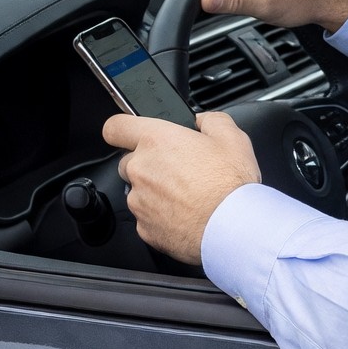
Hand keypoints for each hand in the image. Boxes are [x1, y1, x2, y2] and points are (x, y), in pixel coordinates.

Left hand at [103, 111, 259, 264]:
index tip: (129, 135)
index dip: (121, 130)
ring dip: (155, 192)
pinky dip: (161, 216)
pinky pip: (147, 217)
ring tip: (187, 197)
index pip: (115, 127)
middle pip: (129, 161)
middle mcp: (140, 169)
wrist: (232, 228)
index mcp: (155, 141)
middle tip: (179, 171)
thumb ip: (211, 120)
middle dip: (149, 164)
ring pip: (138, 191)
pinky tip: (186, 215)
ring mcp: (139, 200)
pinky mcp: (144, 227)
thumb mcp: (232, 138)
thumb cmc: (230, 185)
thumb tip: (202, 121)